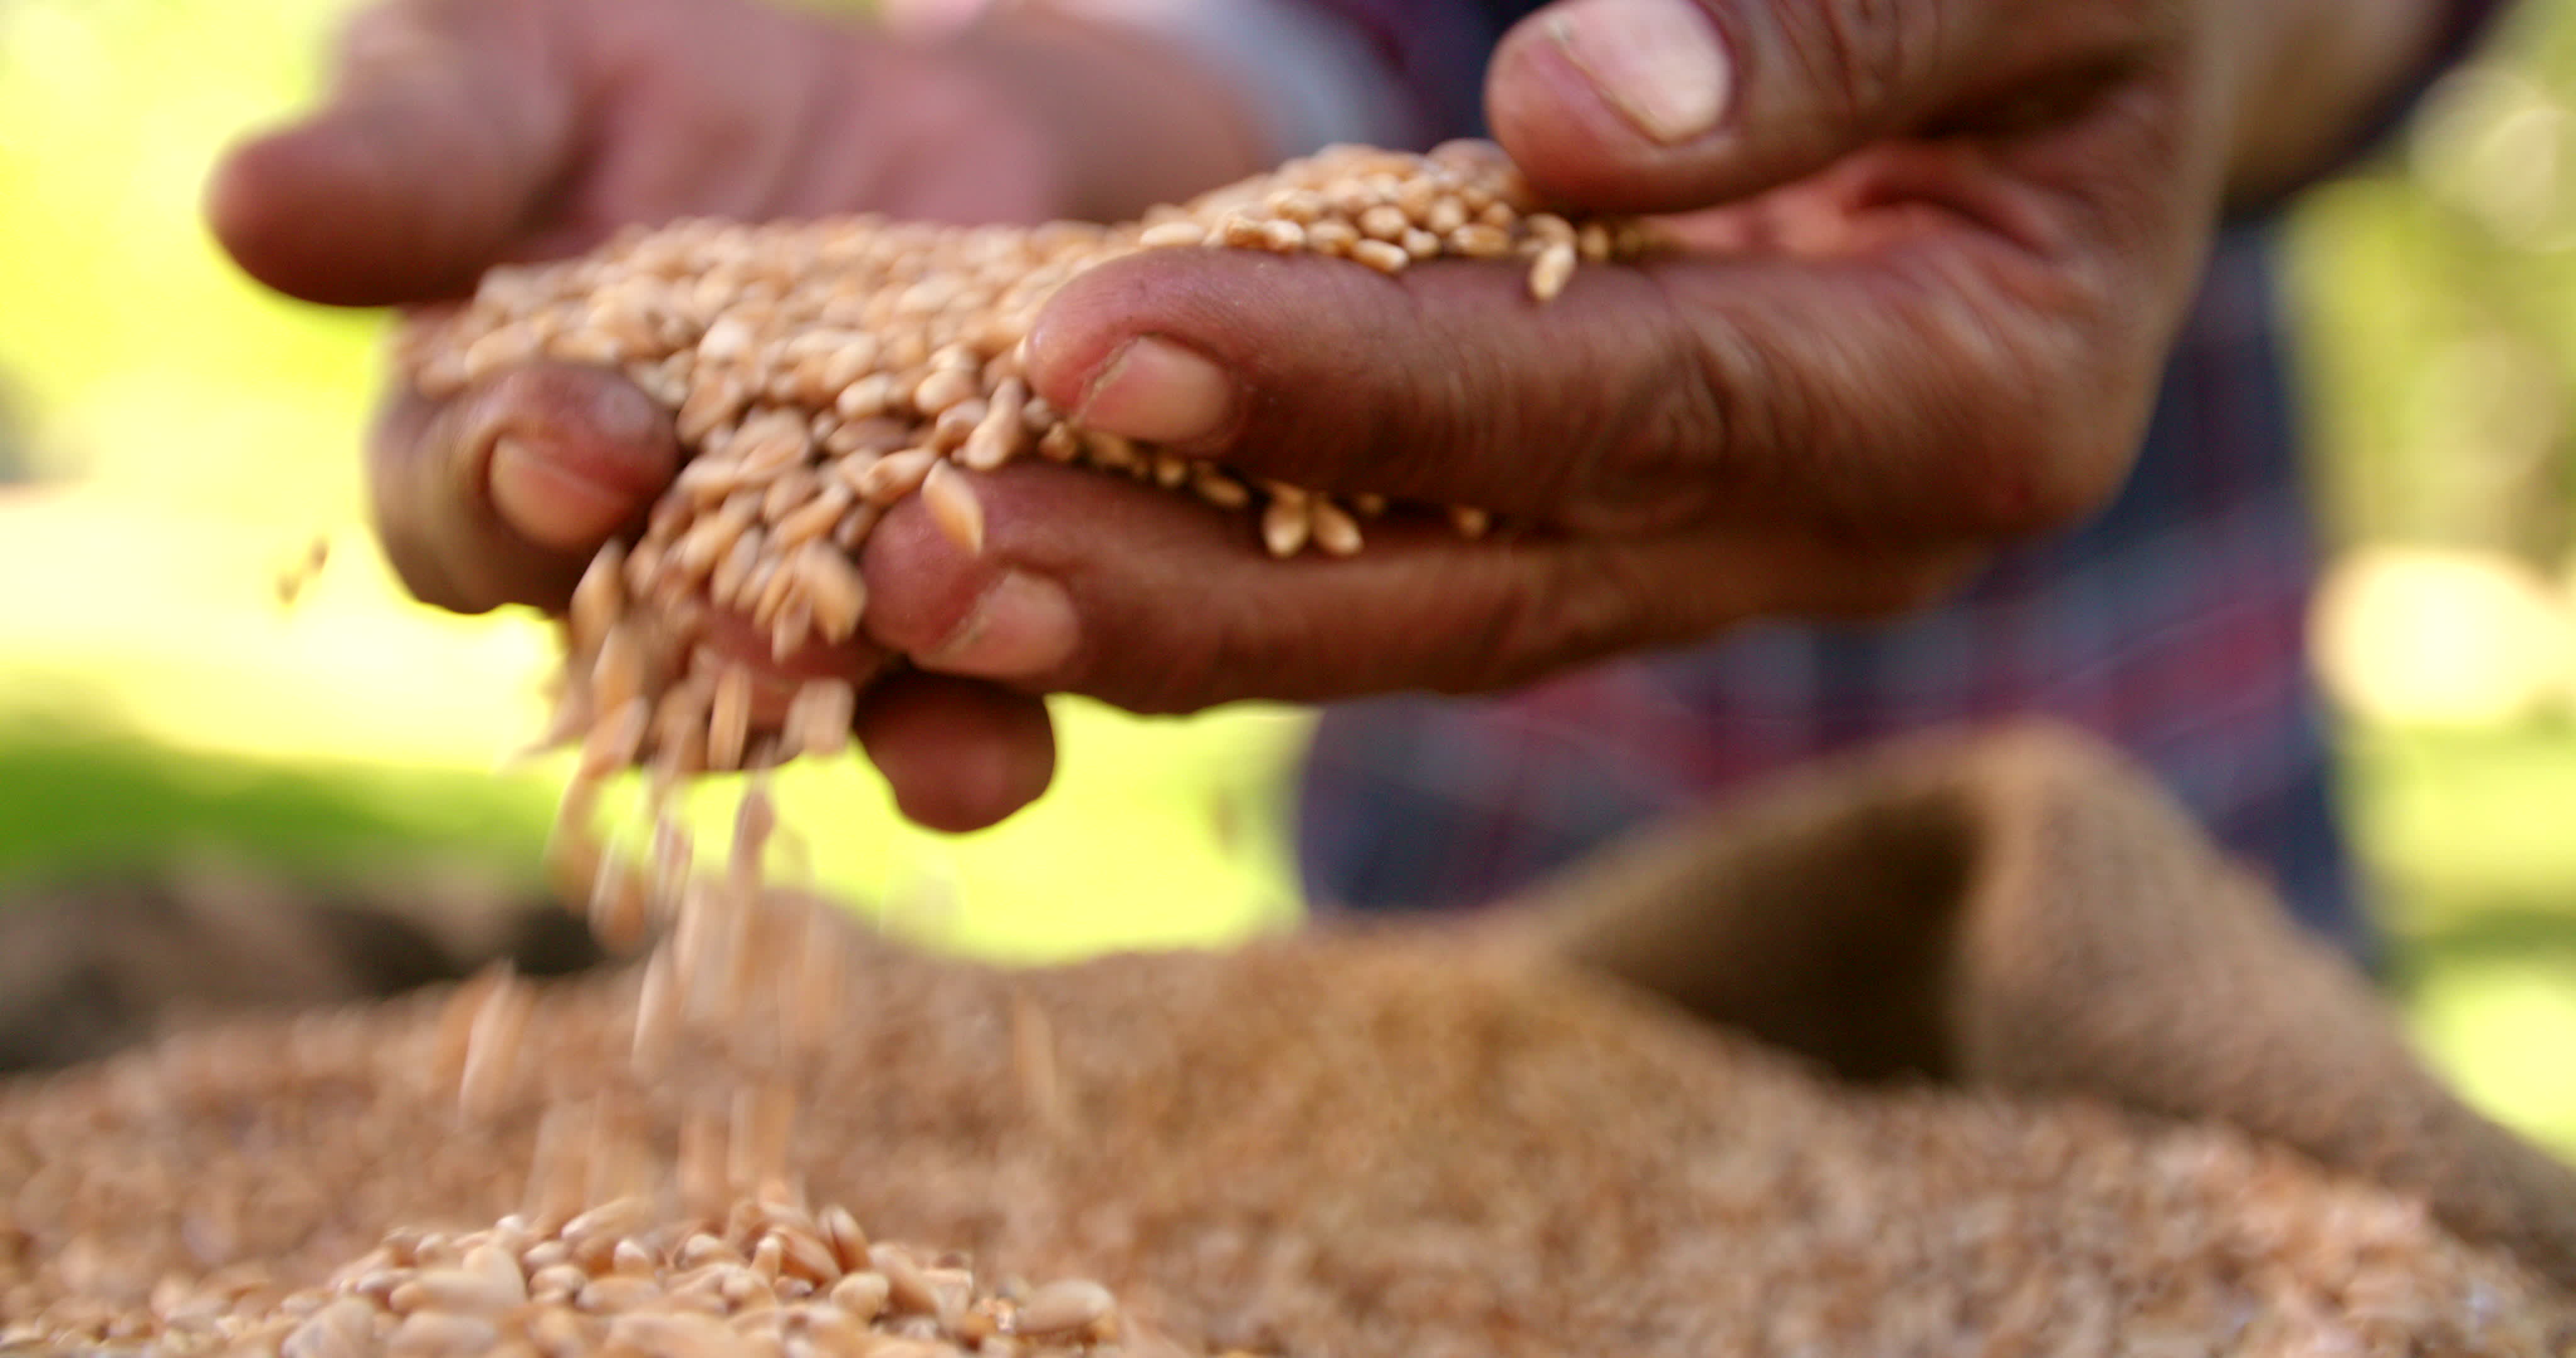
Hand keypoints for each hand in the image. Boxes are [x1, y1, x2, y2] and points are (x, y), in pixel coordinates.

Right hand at [207, 0, 1267, 829]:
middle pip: (665, 651)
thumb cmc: (645, 86)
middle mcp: (670, 581)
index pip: (468, 513)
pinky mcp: (1018, 589)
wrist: (906, 102)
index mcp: (509, 467)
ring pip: (860, 699)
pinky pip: (1027, 672)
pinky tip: (1062, 709)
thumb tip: (247, 208)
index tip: (577, 435)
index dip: (505, 486)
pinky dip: (1039, 695)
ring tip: (955, 738)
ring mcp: (850, 606)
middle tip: (757, 606)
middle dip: (712, 634)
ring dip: (905, 718)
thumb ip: (413, 150)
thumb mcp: (517, 71)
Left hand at [841, 0, 2441, 818]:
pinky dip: (1199, 570)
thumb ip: (1840, 24)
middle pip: (1473, 585)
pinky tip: (1007, 544)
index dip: (1362, 389)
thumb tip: (1571, 117)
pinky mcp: (1604, 529)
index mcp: (1967, 407)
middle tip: (912, 553)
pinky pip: (1384, 574)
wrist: (2127, 73)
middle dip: (1190, 580)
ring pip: (1401, 620)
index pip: (1621, 405)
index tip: (1102, 336)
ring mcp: (1704, 557)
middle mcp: (1823, 536)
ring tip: (896, 579)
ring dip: (1152, 611)